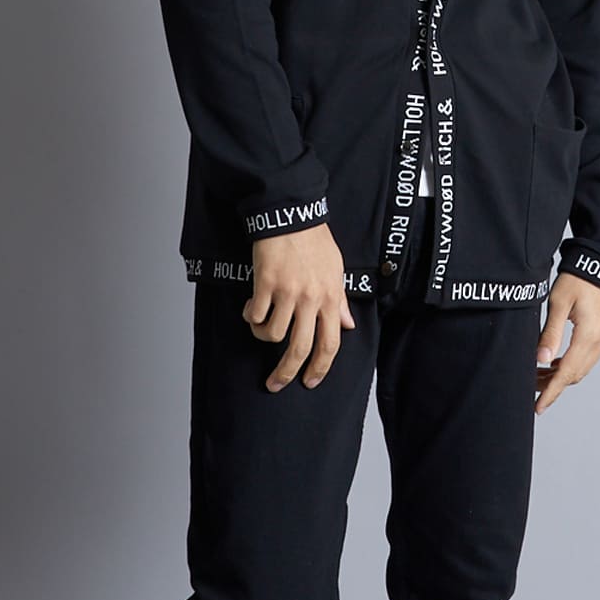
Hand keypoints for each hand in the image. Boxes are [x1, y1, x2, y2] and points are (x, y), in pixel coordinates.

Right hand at [244, 222, 355, 390]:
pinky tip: (251, 308)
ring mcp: (288, 292)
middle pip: (299, 348)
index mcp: (330, 298)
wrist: (292, 216)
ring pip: (273, 334)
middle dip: (286, 373)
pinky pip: (255, 315)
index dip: (320, 368)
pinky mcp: (266, 284)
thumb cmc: (315, 242)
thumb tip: (348, 325)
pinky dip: (251, 317)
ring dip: (263, 334)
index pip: (330, 343)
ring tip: (261, 323)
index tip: (310, 382)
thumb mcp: (336, 270)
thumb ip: (340, 300)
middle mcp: (311, 299)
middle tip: (274, 383)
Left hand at [534, 273, 599, 413]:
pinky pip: (587, 358)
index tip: (538, 407)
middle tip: (531, 388)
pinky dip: (571, 365)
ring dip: (561, 376)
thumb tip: (541, 360)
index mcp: (589, 336)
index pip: (567, 373)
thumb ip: (550, 333)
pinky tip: (555, 363)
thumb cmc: (577, 279)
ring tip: (539, 375)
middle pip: (575, 375)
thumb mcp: (558, 303)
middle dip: (552, 385)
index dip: (551, 392)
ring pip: (582, 368)